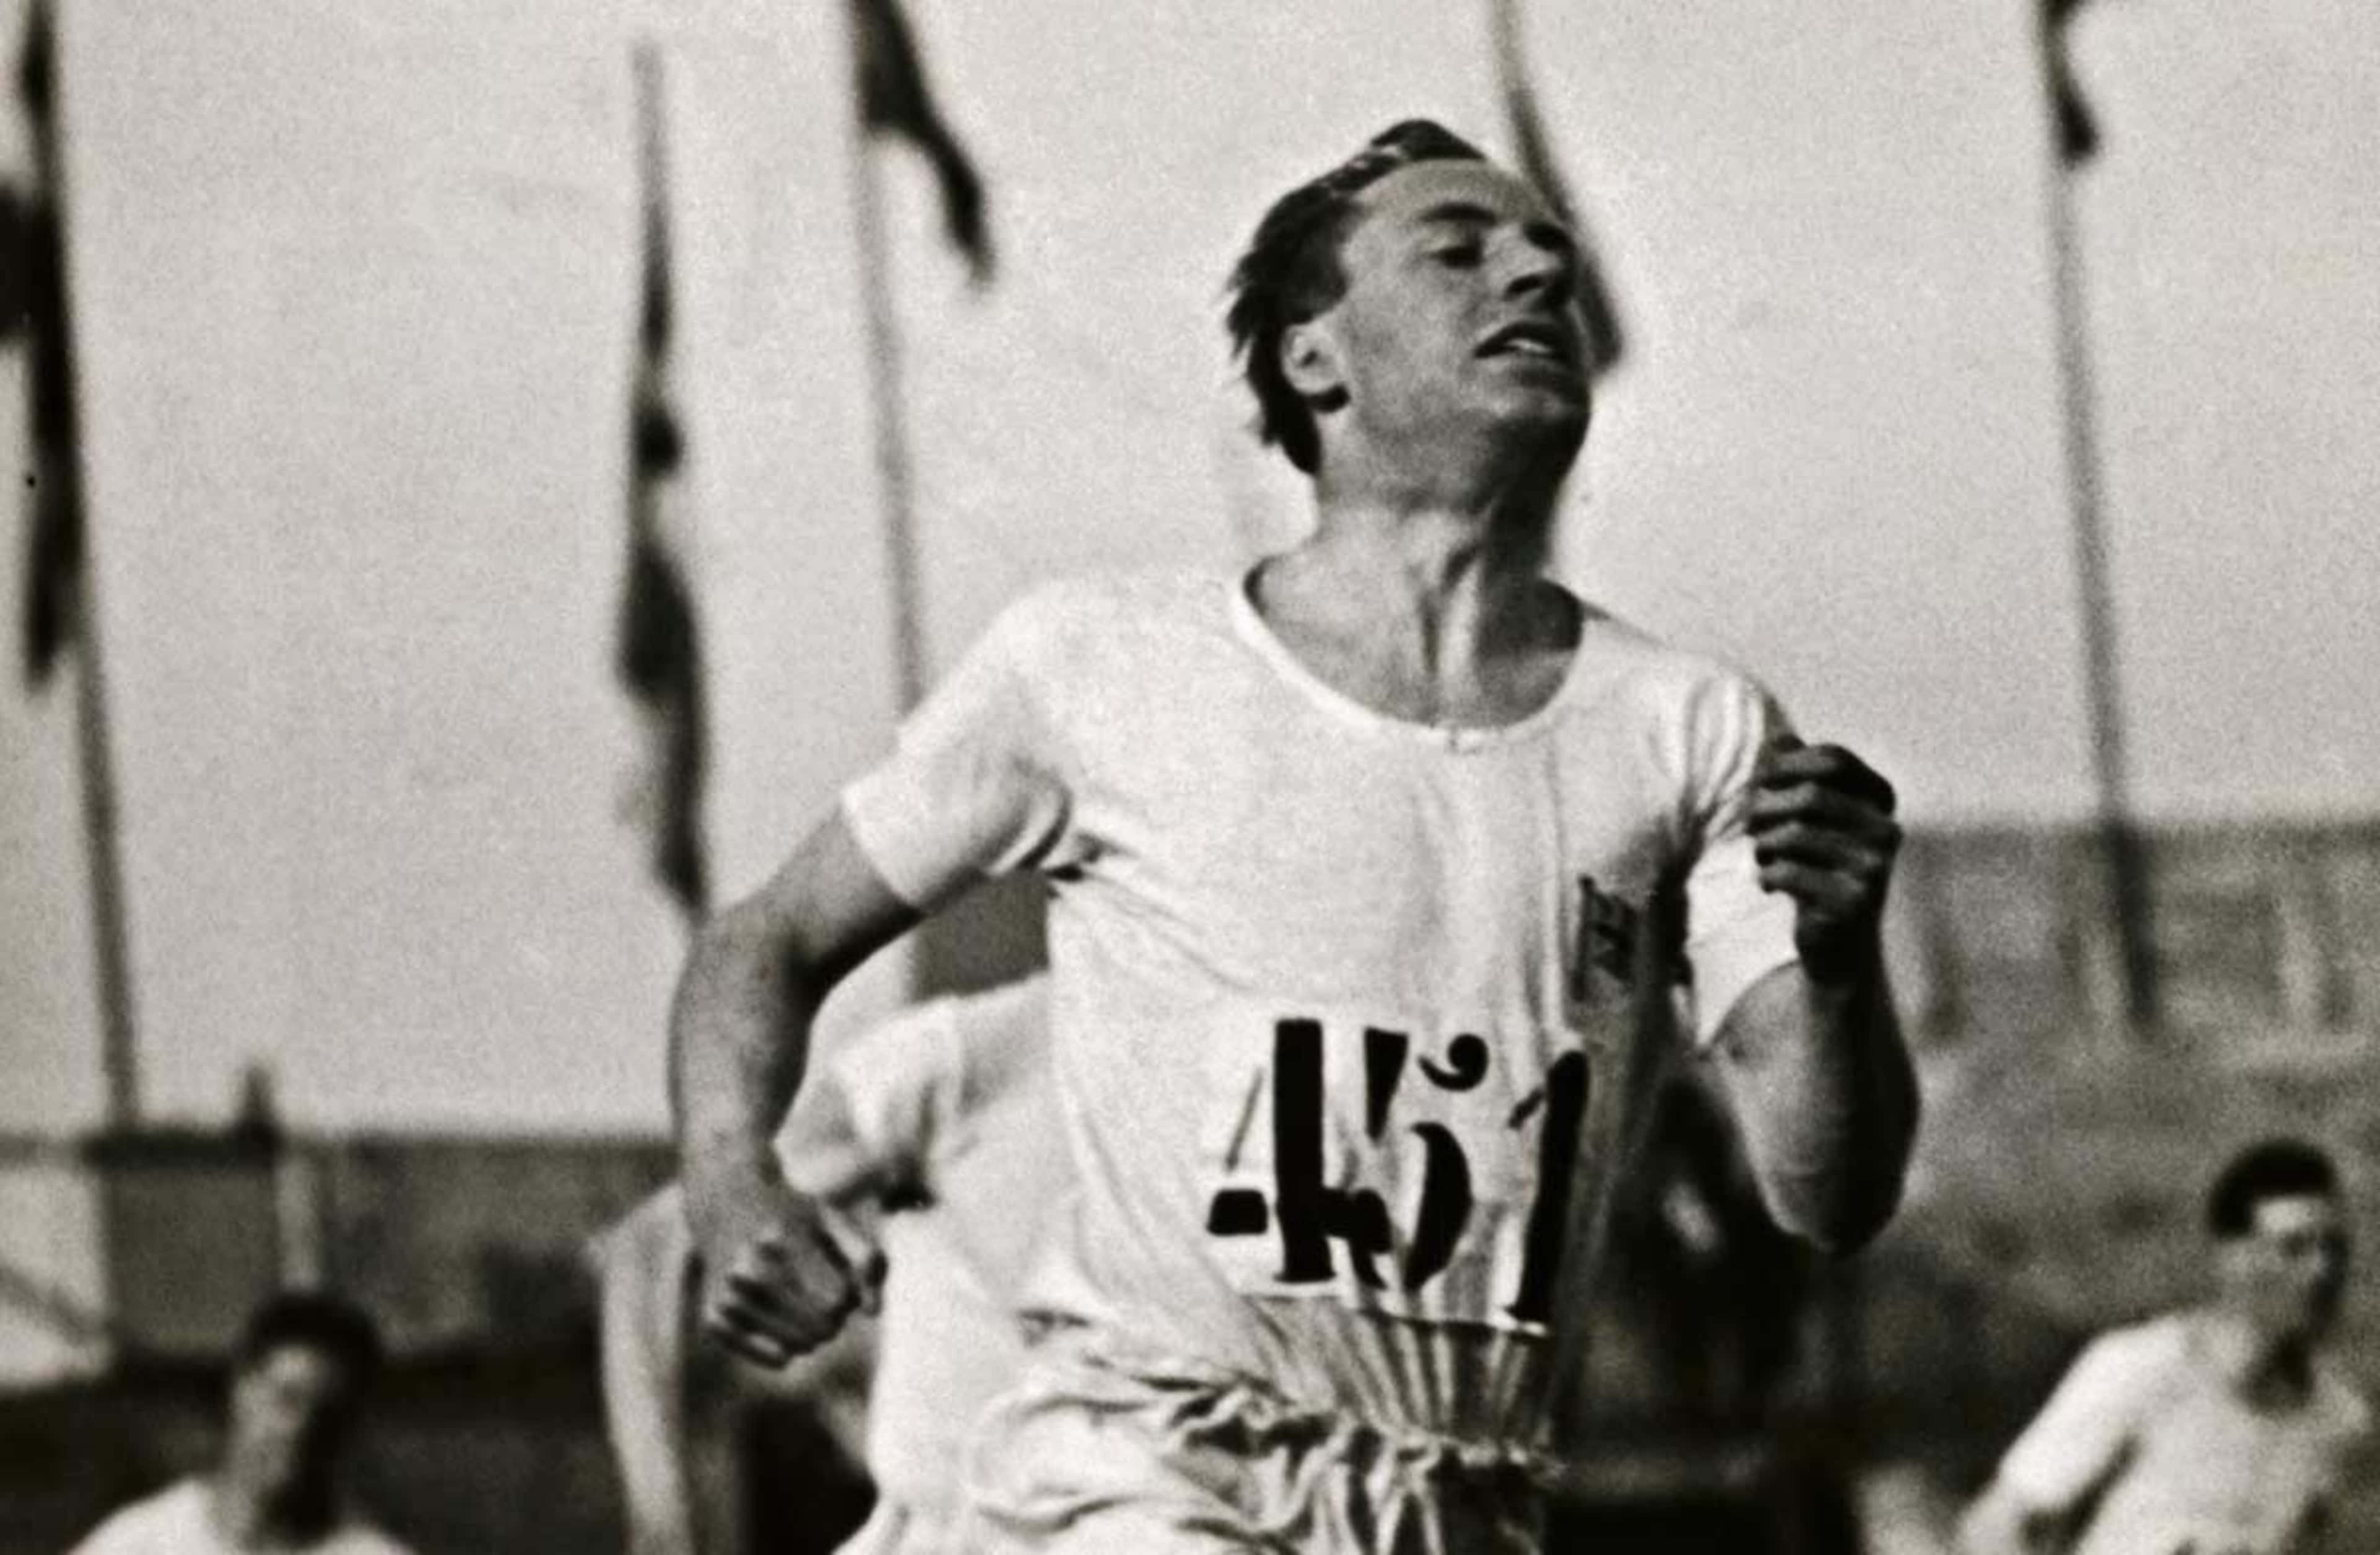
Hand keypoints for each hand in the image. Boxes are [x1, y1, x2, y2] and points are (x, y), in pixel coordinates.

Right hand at [685, 1166, 875, 1368]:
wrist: (724, 1204)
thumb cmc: (791, 1215)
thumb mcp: (834, 1220)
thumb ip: (868, 1259)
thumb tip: (874, 1313)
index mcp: (782, 1239)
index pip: (836, 1301)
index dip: (846, 1295)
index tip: (837, 1277)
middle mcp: (749, 1270)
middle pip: (822, 1328)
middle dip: (833, 1317)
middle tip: (820, 1291)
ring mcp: (727, 1297)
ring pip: (800, 1347)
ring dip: (813, 1332)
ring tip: (800, 1300)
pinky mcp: (713, 1320)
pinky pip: (775, 1359)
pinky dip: (788, 1346)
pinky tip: (782, 1319)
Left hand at [1749, 734, 1900, 984]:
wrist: (1838, 946)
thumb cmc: (1816, 869)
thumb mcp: (1810, 819)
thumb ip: (1797, 776)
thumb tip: (1779, 736)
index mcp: (1880, 801)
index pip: (1834, 759)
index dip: (1786, 764)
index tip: (1762, 782)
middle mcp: (1886, 831)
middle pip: (1810, 796)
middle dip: (1766, 808)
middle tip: (1752, 827)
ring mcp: (1874, 869)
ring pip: (1795, 834)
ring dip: (1763, 845)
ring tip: (1763, 856)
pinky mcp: (1852, 903)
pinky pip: (1788, 872)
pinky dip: (1766, 875)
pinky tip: (1770, 885)